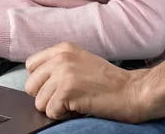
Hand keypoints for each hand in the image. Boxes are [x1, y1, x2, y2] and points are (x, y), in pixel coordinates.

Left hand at [24, 43, 148, 121]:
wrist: (132, 91)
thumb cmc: (110, 82)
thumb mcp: (81, 62)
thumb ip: (58, 65)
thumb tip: (36, 81)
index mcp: (62, 48)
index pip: (31, 66)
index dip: (41, 82)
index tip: (56, 87)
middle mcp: (60, 58)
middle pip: (31, 85)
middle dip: (46, 97)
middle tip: (67, 98)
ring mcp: (63, 74)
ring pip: (39, 102)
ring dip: (56, 108)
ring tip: (76, 102)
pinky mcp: (67, 91)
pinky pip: (51, 112)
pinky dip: (64, 116)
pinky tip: (79, 108)